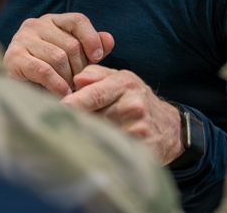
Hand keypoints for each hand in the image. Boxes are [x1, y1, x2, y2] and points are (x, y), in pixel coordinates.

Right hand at [2, 12, 114, 95]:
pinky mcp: (13, 58)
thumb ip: (92, 48)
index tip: (98, 58)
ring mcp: (22, 39)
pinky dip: (57, 84)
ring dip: (68, 79)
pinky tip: (62, 94)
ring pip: (58, 57)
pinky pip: (43, 70)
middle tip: (80, 84)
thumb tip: (109, 40)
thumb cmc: (50, 73)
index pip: (77, 20)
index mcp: (52, 20)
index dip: (91, 38)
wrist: (16, 90)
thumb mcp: (74, 59)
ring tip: (71, 91)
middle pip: (70, 44)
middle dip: (80, 68)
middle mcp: (35, 24)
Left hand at [62, 64, 183, 164]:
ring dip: (88, 138)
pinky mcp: (142, 150)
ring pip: (101, 135)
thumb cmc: (136, 100)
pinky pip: (113, 152)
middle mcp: (133, 104)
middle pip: (94, 116)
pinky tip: (96, 152)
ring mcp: (139, 128)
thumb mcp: (121, 80)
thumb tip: (76, 80)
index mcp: (125, 83)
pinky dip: (102, 153)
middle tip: (62, 126)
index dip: (73, 103)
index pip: (94, 94)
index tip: (56, 109)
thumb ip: (96, 74)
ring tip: (81, 138)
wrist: (170, 128)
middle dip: (78, 121)